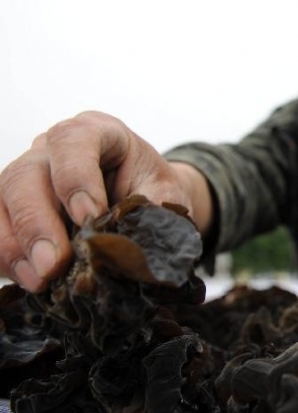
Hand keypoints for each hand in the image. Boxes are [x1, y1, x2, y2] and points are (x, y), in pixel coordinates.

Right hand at [0, 111, 209, 291]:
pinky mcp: (12, 207)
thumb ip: (156, 210)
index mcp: (97, 133)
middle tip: (53, 264)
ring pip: (2, 200)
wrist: (146, 199)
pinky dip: (8, 256)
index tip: (89, 217)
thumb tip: (139, 243)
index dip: (75, 178)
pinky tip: (30, 279)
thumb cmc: (153, 190)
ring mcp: (27, 176)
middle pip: (26, 175)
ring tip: (41, 280)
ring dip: (16, 245)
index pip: (72, 141)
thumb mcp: (166, 194)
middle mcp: (52, 149)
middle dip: (37, 223)